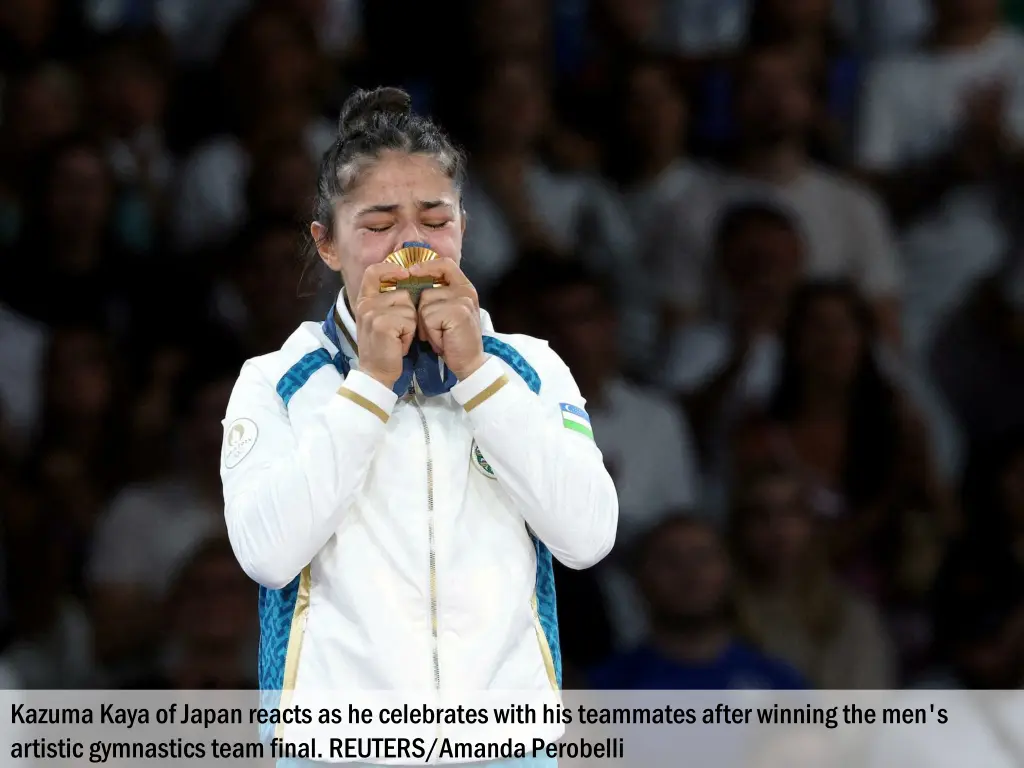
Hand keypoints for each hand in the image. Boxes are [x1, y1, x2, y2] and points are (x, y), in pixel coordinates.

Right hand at [352, 263, 417, 387]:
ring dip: (411, 324)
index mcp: (364, 300)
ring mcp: (372, 313)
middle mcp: (366, 304)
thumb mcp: (379, 319)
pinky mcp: (383, 324)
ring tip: (399, 337)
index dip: (390, 268)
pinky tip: (400, 344)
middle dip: (408, 312)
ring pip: (409, 307)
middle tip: (398, 330)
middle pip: (402, 293)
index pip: (373, 271)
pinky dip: (410, 334)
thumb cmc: (383, 347)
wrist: (376, 374)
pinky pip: (410, 320)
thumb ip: (386, 300)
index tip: (404, 273)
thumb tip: (406, 282)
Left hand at [410, 258, 486, 379]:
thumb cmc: (454, 340)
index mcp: (465, 287)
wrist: (470, 363)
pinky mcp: (457, 312)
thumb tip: (413, 279)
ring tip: (441, 335)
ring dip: (426, 325)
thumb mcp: (448, 312)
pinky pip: (428, 316)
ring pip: (425, 304)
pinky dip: (430, 332)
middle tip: (437, 329)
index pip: (445, 264)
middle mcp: (466, 290)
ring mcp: (463, 300)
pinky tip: (442, 339)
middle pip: (427, 290)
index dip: (427, 265)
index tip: (412, 271)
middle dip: (423, 313)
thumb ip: (438, 295)